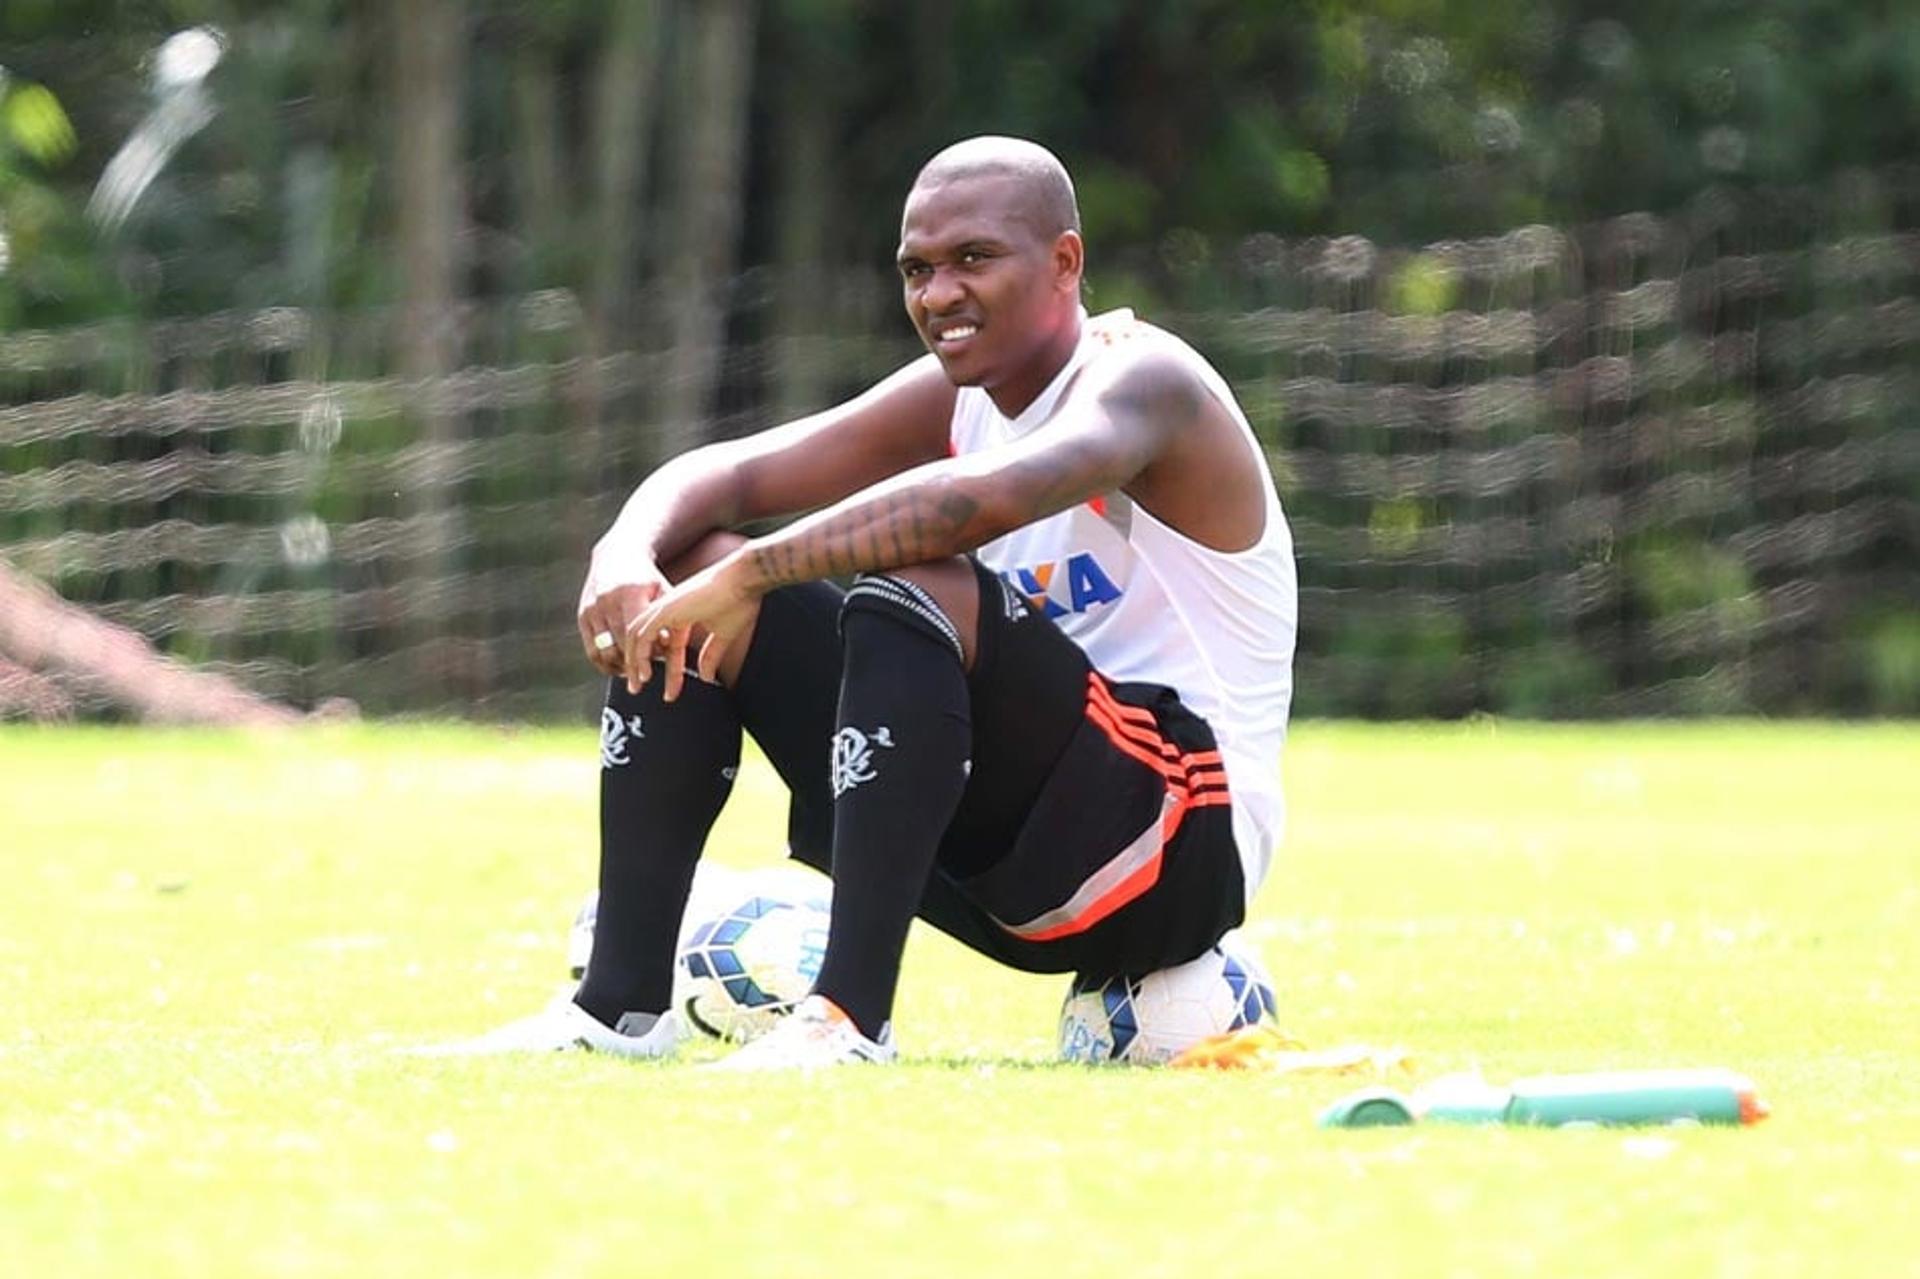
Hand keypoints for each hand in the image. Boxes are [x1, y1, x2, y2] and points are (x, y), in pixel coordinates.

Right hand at [576, 532, 669, 675]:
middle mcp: (607, 600)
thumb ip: (667, 617)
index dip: (641, 655)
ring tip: (632, 674)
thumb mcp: (662, 591)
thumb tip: (671, 648)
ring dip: (617, 667)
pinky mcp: (583, 616)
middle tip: (644, 678)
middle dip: (631, 665)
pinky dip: (604, 664)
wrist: (617, 556)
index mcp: (630, 592)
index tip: (649, 674)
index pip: (634, 632)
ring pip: (603, 650)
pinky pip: (591, 649)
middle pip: (618, 644)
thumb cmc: (648, 579)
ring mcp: (592, 608)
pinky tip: (617, 669)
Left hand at [622, 556, 759, 701]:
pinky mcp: (665, 609)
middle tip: (636, 688)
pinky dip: (638, 652)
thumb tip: (706, 677)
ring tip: (636, 684)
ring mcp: (665, 609)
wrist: (744, 580)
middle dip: (639, 665)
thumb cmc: (739, 602)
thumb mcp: (723, 636)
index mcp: (682, 616)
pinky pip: (642, 633)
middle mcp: (669, 611)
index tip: (670, 693)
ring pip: (637, 637)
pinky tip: (642, 671)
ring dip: (633, 661)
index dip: (670, 672)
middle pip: (645, 641)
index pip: (668, 648)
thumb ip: (711, 656)